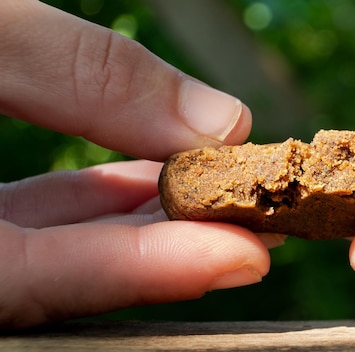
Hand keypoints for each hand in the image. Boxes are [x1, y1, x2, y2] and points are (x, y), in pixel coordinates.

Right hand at [0, 1, 277, 328]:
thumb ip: (79, 74)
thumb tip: (216, 118)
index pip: (29, 281)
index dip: (142, 271)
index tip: (244, 258)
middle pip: (52, 275)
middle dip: (160, 246)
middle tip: (257, 228)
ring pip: (41, 246)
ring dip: (135, 220)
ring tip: (219, 196)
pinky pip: (19, 220)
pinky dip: (88, 198)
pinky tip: (149, 174)